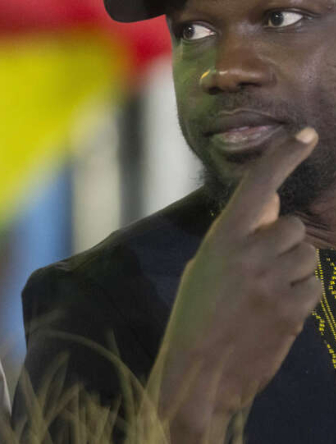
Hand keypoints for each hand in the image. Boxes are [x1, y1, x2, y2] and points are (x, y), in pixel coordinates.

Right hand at [150, 128, 322, 440]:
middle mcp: (253, 253)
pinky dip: (299, 293)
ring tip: (264, 291)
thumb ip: (237, 234)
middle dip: (282, 240)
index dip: (284, 157)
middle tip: (261, 264)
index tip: (306, 136)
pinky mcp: (294, 311)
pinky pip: (313, 286)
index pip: (259, 185)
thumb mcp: (206, 264)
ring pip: (307, 256)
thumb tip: (269, 206)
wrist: (200, 370)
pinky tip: (275, 309)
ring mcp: (275, 282)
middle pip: (291, 227)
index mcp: (223, 237)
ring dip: (292, 267)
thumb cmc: (194, 313)